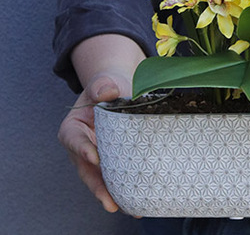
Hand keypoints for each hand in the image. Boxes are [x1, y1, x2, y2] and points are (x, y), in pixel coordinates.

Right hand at [58, 73, 130, 212]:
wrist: (117, 93)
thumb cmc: (107, 87)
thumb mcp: (102, 82)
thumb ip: (101, 86)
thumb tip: (107, 93)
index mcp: (73, 128)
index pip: (74, 140)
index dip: (83, 149)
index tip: (95, 158)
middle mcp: (81, 148)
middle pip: (86, 169)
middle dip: (97, 186)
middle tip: (108, 201)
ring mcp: (96, 159)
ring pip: (100, 179)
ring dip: (111, 195)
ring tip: (126, 208)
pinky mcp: (110, 164)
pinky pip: (114, 178)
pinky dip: (123, 190)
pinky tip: (137, 202)